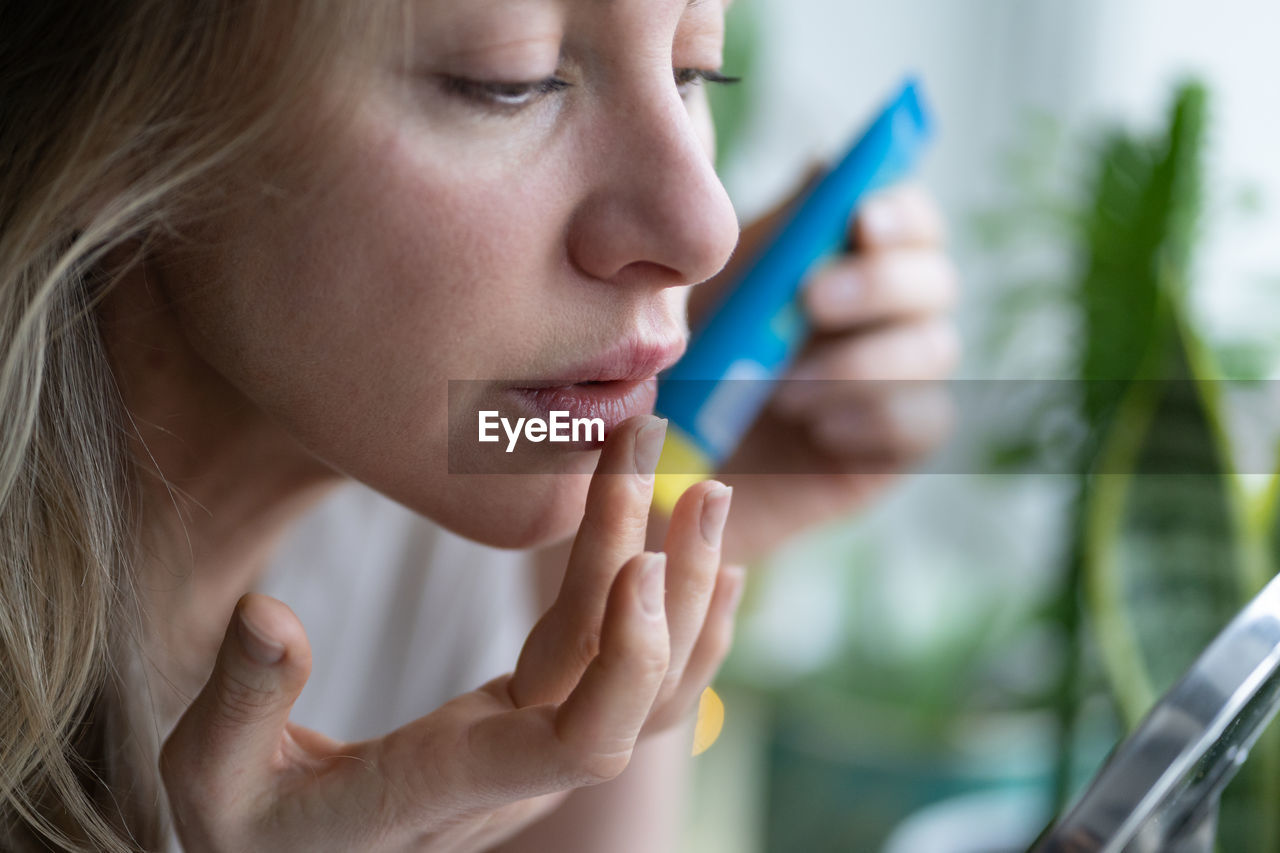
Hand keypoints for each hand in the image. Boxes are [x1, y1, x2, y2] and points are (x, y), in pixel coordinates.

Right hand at [160, 416, 743, 852]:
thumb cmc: (248, 832)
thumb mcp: (211, 780)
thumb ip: (241, 704)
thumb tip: (270, 614)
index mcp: (449, 782)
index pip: (583, 741)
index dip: (629, 658)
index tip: (643, 561)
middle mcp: (514, 771)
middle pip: (630, 689)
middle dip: (673, 584)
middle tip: (699, 481)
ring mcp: (530, 751)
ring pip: (643, 685)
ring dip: (685, 592)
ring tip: (708, 497)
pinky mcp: (527, 726)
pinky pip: (619, 678)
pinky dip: (664, 618)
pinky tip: (690, 565)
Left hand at [709, 183, 959, 562]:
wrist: (662, 475)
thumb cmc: (685, 369)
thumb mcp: (714, 296)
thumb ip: (771, 237)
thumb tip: (824, 164)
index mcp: (846, 264)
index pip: (909, 219)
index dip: (900, 211)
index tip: (861, 221)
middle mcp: (886, 316)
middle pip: (935, 278)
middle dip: (878, 283)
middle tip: (811, 301)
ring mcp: (896, 383)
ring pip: (936, 349)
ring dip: (863, 359)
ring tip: (784, 389)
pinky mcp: (894, 447)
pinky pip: (926, 423)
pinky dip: (876, 418)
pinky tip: (818, 429)